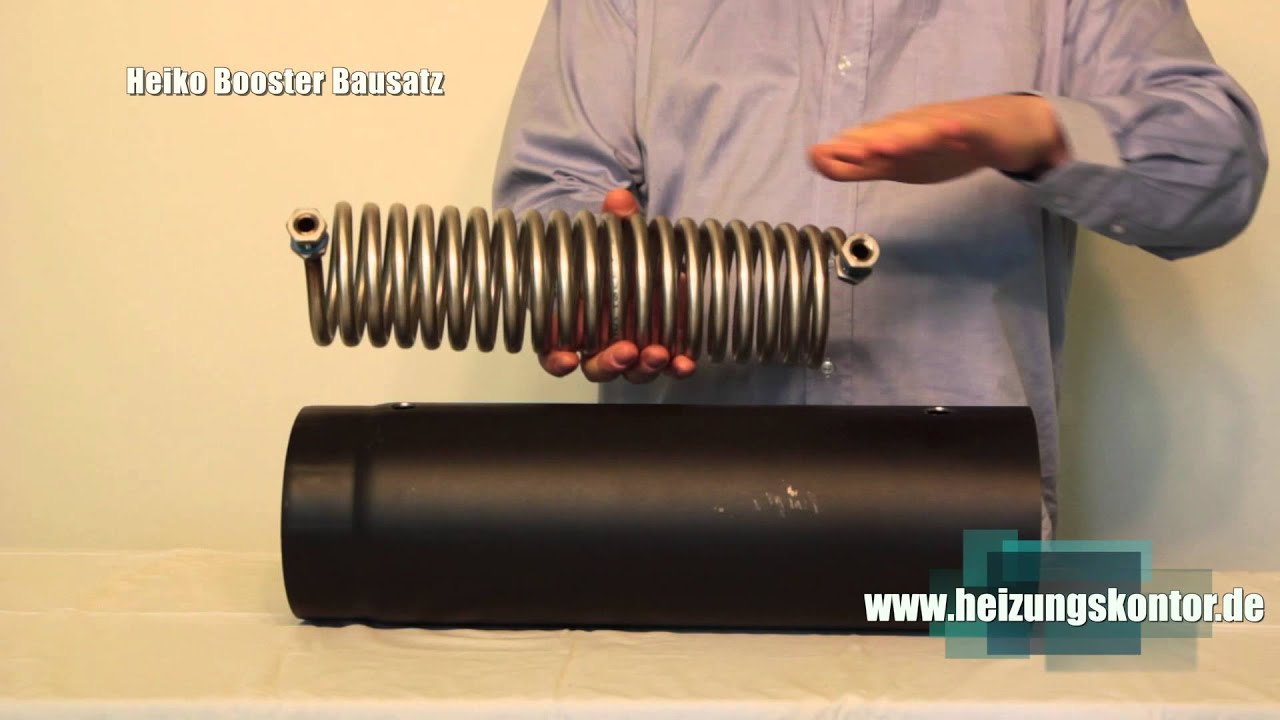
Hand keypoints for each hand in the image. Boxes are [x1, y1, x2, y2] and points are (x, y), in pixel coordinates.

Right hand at [538, 188, 697, 382]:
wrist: (654, 259)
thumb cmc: (621, 255)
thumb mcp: (618, 235)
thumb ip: (616, 222)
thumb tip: (619, 200)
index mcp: (577, 318)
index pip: (556, 350)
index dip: (557, 359)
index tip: (565, 359)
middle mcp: (602, 339)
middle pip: (597, 366)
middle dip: (611, 364)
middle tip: (625, 352)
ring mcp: (633, 346)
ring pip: (632, 370)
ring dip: (644, 368)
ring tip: (658, 355)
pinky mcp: (664, 345)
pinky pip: (668, 365)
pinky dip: (677, 367)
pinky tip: (684, 362)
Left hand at [808, 94, 1067, 183]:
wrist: (1003, 130)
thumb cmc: (946, 147)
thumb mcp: (898, 164)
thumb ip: (859, 166)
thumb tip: (818, 161)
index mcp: (896, 135)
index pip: (866, 142)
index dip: (843, 150)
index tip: (816, 156)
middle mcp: (916, 125)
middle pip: (890, 133)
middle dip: (868, 142)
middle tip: (849, 152)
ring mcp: (947, 123)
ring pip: (924, 129)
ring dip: (906, 136)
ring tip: (888, 146)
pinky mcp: (977, 128)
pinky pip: (965, 128)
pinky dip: (956, 129)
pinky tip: (950, 131)